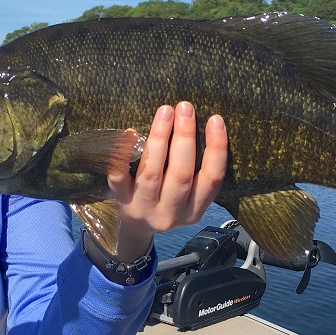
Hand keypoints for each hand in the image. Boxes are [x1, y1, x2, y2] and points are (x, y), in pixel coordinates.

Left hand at [107, 101, 227, 261]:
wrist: (134, 227)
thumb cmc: (166, 199)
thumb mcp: (188, 196)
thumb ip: (196, 171)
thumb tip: (198, 124)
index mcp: (195, 210)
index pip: (212, 179)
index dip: (216, 149)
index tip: (215, 119)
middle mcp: (171, 212)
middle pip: (181, 174)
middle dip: (185, 137)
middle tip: (185, 107)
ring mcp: (144, 208)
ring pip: (153, 172)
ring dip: (160, 139)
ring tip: (165, 112)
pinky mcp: (121, 201)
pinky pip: (119, 178)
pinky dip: (123, 155)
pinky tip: (130, 133)